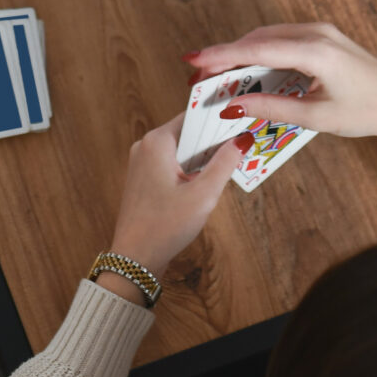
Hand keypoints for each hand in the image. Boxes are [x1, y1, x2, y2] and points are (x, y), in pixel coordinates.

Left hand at [101, 118, 246, 293]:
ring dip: (203, 158)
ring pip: (182, 151)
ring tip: (229, 164)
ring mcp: (142, 164)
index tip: (240, 121)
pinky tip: (207, 183)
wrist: (135, 259)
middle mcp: (146, 147)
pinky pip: (172, 165)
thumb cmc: (166, 226)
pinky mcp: (144, 180)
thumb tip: (242, 139)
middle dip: (213, 141)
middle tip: (241, 145)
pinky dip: (190, 170)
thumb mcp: (203, 194)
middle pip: (188, 133)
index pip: (193, 116)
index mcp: (157, 142)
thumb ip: (224, 163)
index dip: (217, 120)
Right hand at [184, 23, 376, 159]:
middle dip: (227, 55)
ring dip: (243, 53)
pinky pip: (284, 38)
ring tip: (218, 74)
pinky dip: (262, 52)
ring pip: (270, 36)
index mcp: (317, 52)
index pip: (258, 49)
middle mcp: (318, 33)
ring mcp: (322, 31)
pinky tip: (249, 69)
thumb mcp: (316, 117)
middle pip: (259, 38)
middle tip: (199, 75)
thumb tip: (232, 105)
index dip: (222, 54)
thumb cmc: (366, 112)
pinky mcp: (325, 36)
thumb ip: (272, 108)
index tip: (193, 60)